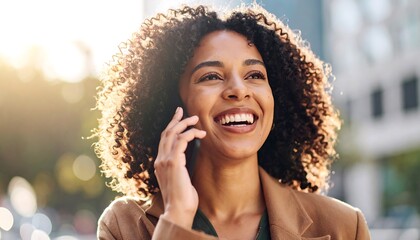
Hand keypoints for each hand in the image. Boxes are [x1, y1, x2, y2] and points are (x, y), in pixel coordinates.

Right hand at [154, 107, 205, 227]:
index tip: (178, 118)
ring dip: (185, 124)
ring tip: (196, 119)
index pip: (163, 140)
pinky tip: (199, 133)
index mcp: (160, 164)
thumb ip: (179, 169)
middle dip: (175, 120)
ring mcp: (165, 161)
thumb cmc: (182, 199)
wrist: (178, 210)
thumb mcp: (179, 180)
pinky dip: (190, 134)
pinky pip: (180, 141)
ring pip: (172, 134)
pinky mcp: (173, 162)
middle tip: (184, 111)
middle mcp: (160, 160)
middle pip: (166, 133)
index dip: (171, 127)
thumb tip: (185, 163)